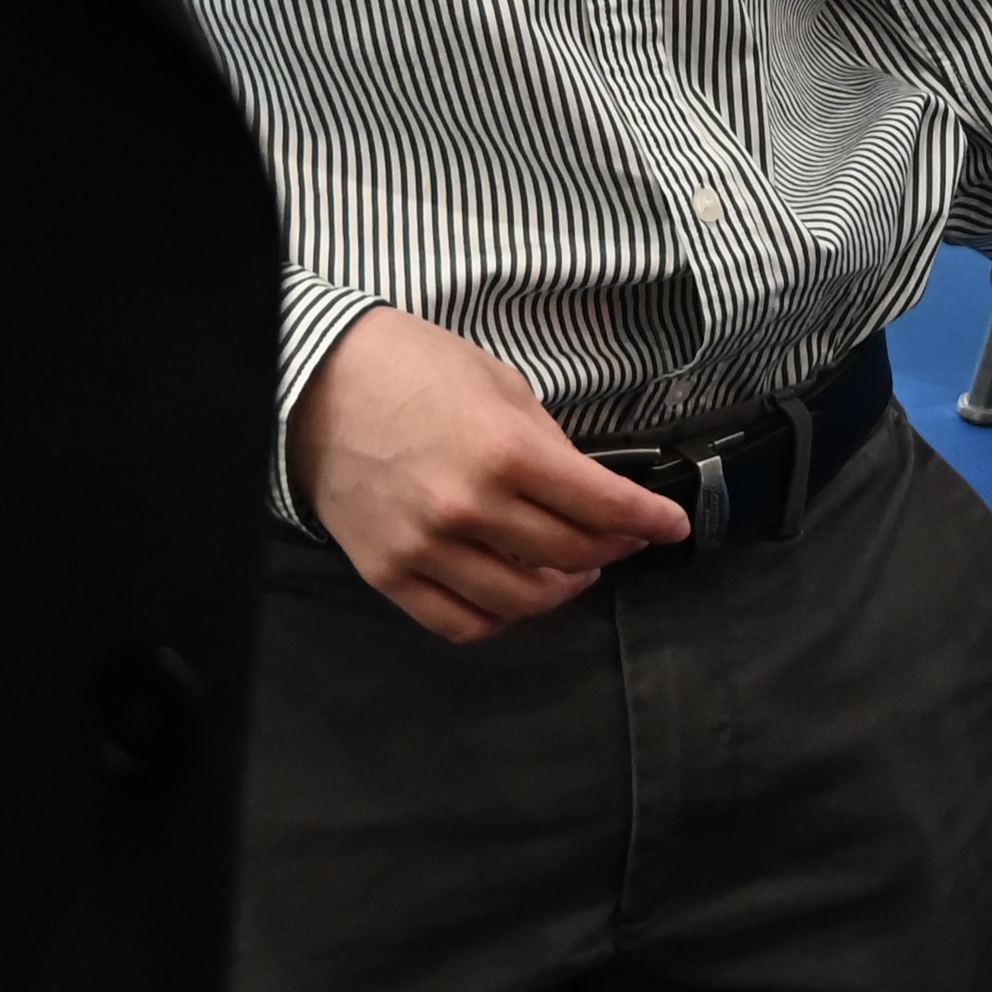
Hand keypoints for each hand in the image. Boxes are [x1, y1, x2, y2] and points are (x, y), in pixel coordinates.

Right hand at [289, 304, 688, 644]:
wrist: (318, 385)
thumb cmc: (413, 369)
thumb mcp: (502, 385)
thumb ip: (548, 444)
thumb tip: (588, 488)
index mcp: (506, 452)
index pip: (602, 506)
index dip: (649, 520)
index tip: (673, 526)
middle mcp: (470, 509)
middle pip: (570, 556)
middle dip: (612, 551)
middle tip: (623, 540)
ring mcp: (426, 549)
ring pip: (520, 603)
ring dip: (562, 590)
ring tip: (572, 570)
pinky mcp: (389, 574)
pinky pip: (460, 623)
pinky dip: (500, 619)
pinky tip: (516, 594)